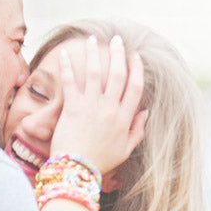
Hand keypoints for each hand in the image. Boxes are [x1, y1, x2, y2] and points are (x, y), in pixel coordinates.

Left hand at [50, 35, 146, 175]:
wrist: (77, 171)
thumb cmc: (100, 163)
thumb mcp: (126, 150)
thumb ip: (137, 130)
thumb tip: (146, 111)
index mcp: (125, 118)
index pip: (135, 86)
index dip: (136, 69)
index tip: (135, 56)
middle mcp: (111, 108)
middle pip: (118, 74)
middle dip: (118, 54)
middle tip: (116, 40)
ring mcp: (92, 107)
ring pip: (96, 73)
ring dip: (93, 54)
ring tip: (91, 39)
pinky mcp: (72, 108)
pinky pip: (71, 82)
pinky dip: (68, 66)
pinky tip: (65, 53)